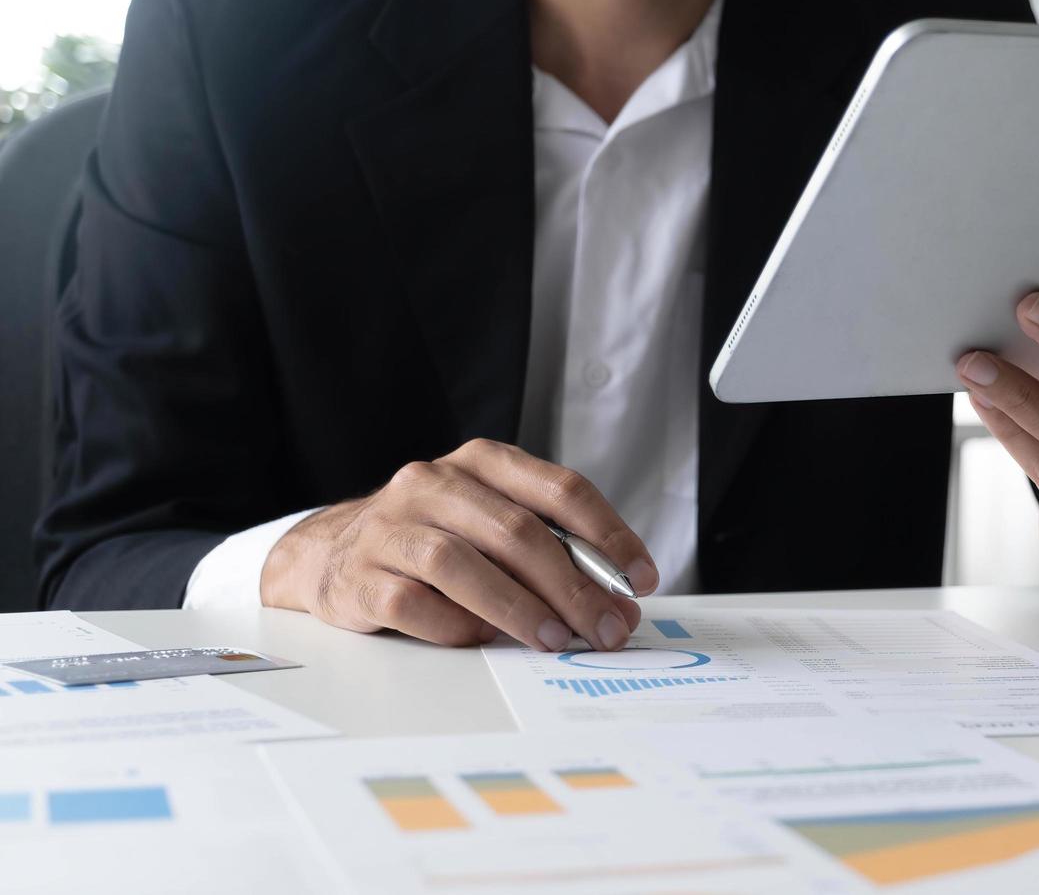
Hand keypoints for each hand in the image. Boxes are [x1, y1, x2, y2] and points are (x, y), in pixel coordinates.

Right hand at [260, 439, 657, 650]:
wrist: (331, 554)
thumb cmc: (435, 540)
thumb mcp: (493, 524)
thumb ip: (552, 551)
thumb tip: (618, 604)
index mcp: (482, 463)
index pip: (561, 490)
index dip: (610, 536)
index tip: (641, 579)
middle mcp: (433, 484)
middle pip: (517, 532)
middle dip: (574, 587)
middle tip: (607, 628)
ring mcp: (391, 527)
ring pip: (464, 565)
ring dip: (519, 608)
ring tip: (555, 640)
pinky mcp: (359, 575)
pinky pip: (413, 604)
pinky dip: (455, 626)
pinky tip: (482, 640)